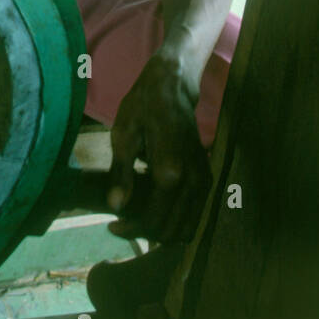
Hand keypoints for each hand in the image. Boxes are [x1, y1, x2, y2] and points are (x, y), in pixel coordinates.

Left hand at [106, 54, 211, 243]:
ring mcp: (204, 181)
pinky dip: (175, 221)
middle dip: (144, 232)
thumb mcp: (123, 134)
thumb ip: (121, 173)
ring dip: (161, 230)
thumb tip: (115, 207)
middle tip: (121, 224)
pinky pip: (194, 215)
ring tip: (136, 219)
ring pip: (186, 227)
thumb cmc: (143, 106)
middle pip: (171, 229)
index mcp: (170, 172)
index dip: (131, 229)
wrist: (173, 86)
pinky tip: (154, 209)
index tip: (111, 226)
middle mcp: (193, 181)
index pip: (153, 220)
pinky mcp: (208, 179)